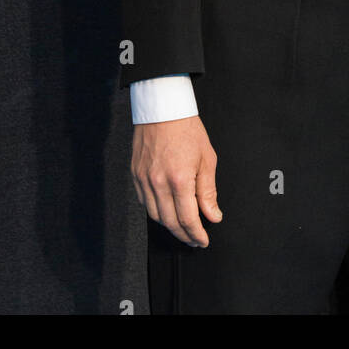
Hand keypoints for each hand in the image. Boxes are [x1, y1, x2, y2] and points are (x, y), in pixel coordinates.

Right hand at [131, 115, 221, 246]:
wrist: (163, 107)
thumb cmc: (187, 128)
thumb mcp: (207, 158)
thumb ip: (208, 191)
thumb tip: (213, 215)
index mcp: (179, 179)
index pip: (188, 219)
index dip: (196, 234)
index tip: (203, 240)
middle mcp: (158, 183)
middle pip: (170, 222)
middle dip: (184, 235)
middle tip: (195, 240)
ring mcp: (144, 179)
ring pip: (155, 215)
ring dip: (170, 226)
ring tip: (182, 228)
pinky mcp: (135, 174)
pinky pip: (144, 202)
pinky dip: (156, 211)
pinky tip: (166, 211)